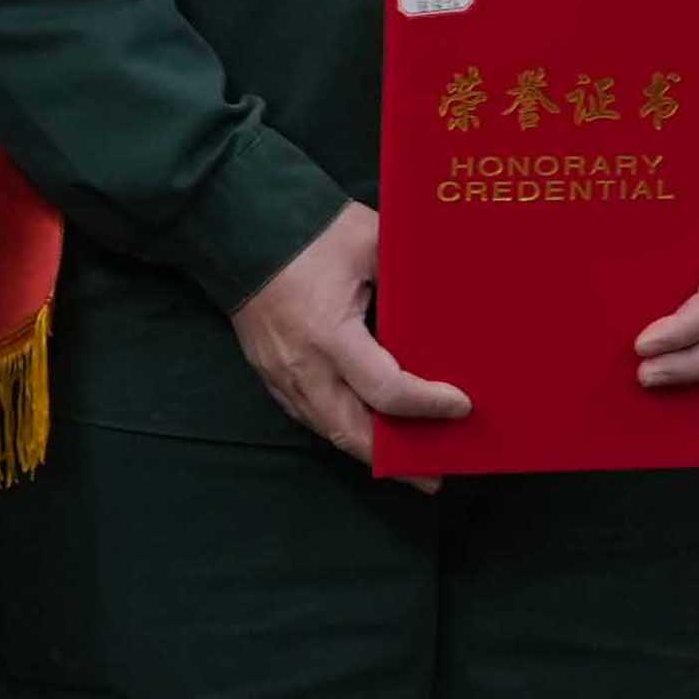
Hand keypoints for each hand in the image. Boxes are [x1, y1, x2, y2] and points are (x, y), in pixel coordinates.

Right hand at [233, 202, 468, 469]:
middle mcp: (303, 366)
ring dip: (367, 450)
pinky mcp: (267, 371)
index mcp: (330, 334)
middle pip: (352, 432)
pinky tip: (363, 433)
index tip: (461, 405)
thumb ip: (408, 275)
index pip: (387, 391)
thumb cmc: (310, 230)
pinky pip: (307, 414)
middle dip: (394, 459)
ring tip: (404, 464)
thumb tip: (452, 298)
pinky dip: (339, 429)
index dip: (428, 405)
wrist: (237, 223)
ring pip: (327, 430)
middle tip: (434, 475)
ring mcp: (280, 374)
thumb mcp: (371, 242)